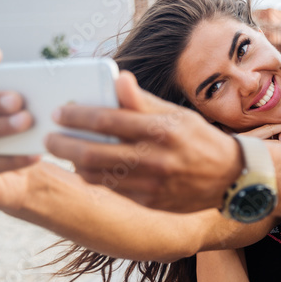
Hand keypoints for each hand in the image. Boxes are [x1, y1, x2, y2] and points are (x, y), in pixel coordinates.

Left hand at [46, 72, 242, 212]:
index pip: (107, 118)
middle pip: (92, 150)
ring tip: (67, 152)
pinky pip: (112, 190)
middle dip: (63, 143)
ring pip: (96, 175)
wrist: (231, 179)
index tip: (60, 112)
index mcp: (162, 128)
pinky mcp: (150, 202)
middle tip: (50, 137)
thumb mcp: (177, 114)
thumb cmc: (199, 139)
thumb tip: (117, 78)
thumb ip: (143, 101)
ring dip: (74, 163)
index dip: (76, 114)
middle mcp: (155, 157)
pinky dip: (94, 178)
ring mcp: (152, 183)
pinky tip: (88, 169)